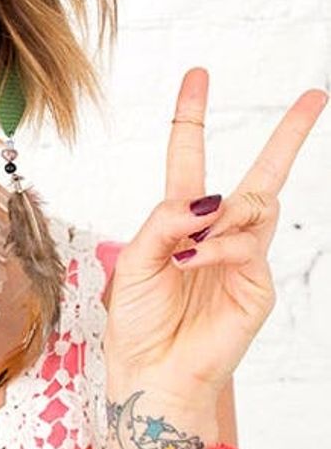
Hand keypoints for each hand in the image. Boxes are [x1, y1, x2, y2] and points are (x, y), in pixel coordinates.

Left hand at [102, 67, 327, 403]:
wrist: (150, 372)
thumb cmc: (138, 318)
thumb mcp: (135, 258)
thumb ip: (163, 220)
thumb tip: (207, 199)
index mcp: (181, 221)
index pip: (191, 156)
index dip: (193, 116)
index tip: (198, 76)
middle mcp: (217, 234)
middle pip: (259, 174)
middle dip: (289, 135)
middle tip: (314, 96)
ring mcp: (243, 258)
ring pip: (253, 204)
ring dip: (218, 215)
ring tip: (188, 248)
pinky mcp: (257, 284)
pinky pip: (243, 246)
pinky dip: (214, 249)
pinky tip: (191, 262)